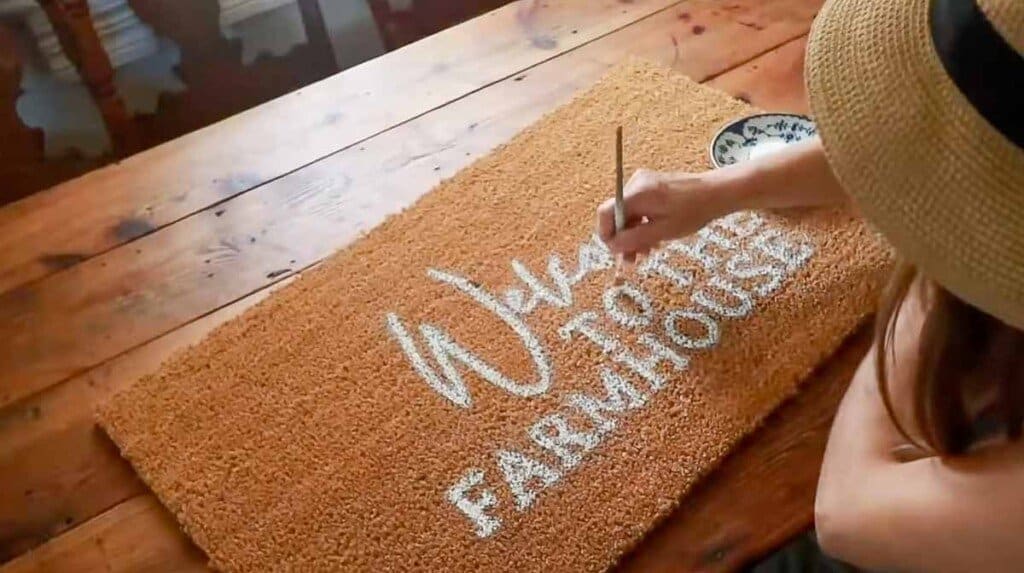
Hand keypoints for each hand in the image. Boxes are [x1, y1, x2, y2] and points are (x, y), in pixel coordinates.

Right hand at [596, 168, 729, 261]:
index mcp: (637, 193)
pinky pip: (637, 209)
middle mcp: (635, 184)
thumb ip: (634, 239)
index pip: (605, 212)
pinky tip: (652, 238)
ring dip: (633, 234)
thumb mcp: (662, 231)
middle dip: (623, 238)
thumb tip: (612, 246)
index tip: (615, 252)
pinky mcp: (651, 186)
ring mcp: (643, 184)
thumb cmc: (693, 211)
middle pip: (616, 214)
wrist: (716, 192)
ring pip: (627, 214)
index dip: (605, 234)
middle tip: (632, 260)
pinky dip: (641, 224)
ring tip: (646, 252)